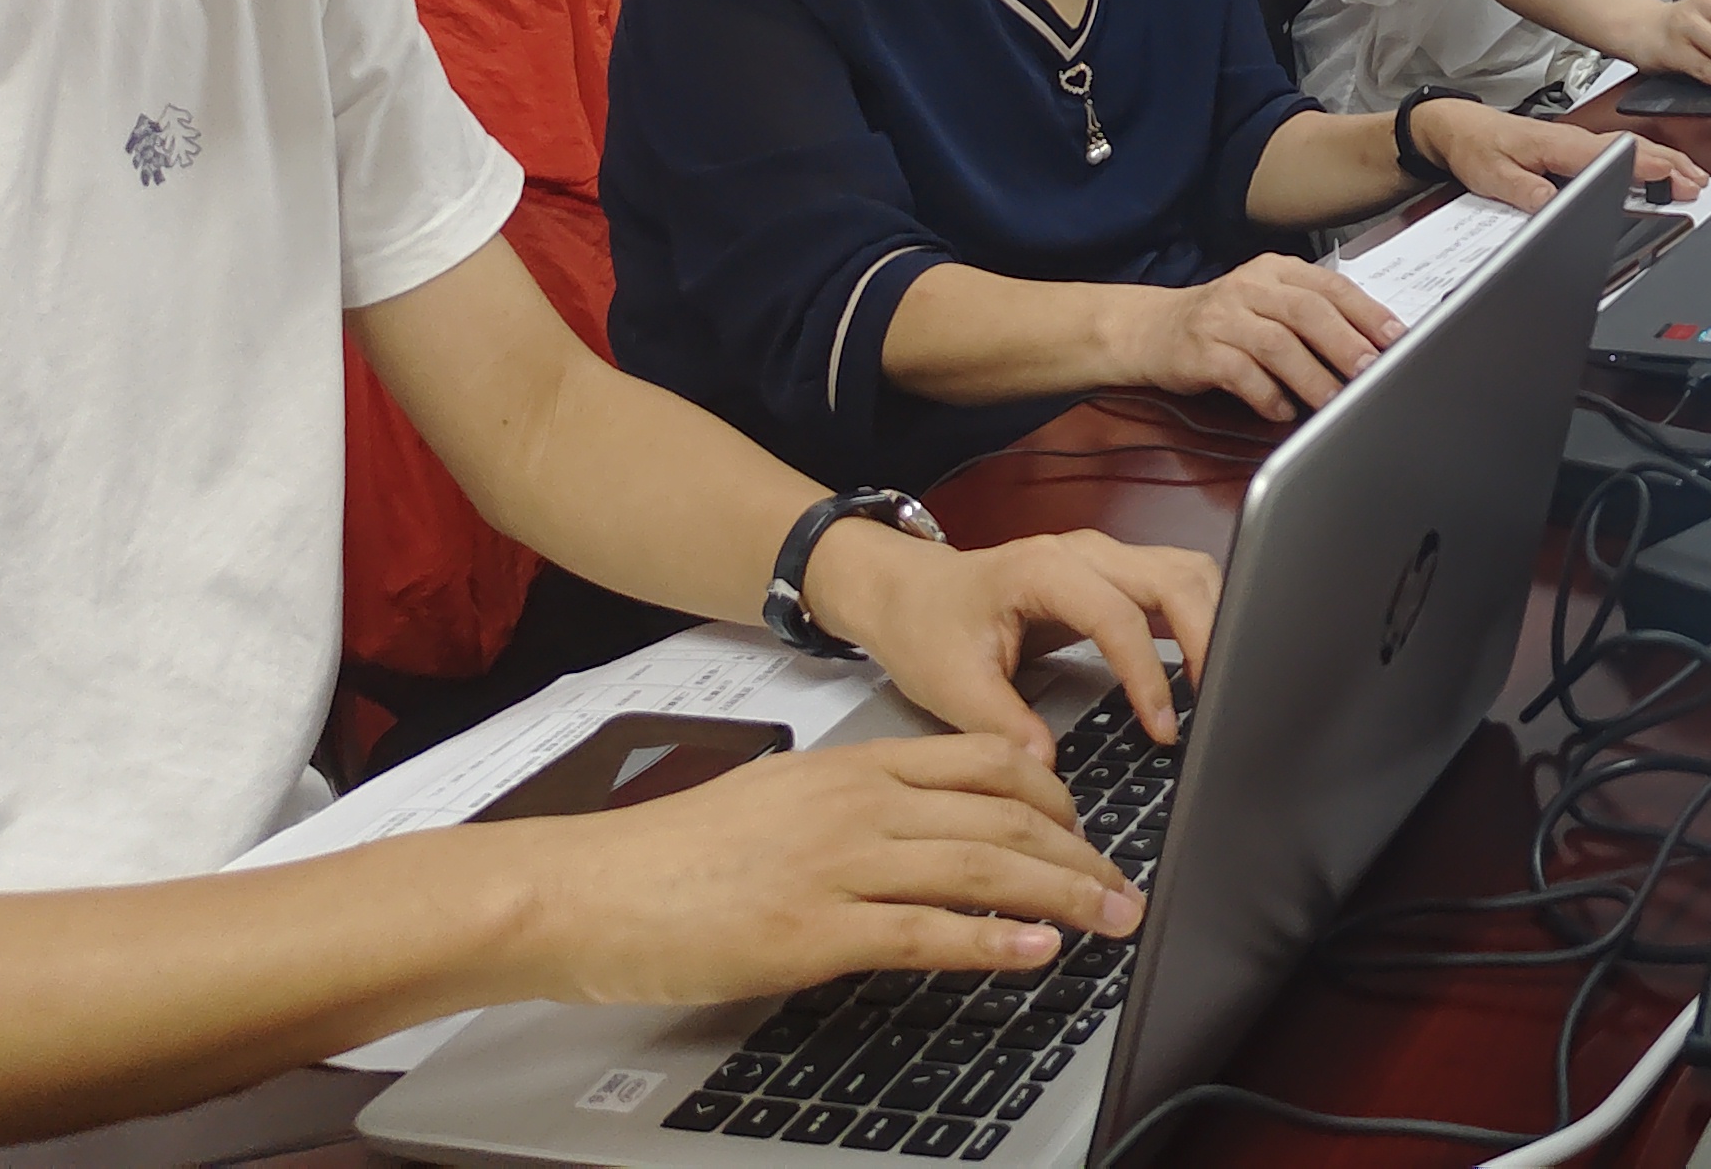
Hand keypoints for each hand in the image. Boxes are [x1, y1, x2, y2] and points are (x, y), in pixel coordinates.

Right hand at [494, 731, 1137, 1005]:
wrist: (587, 888)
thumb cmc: (672, 854)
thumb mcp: (779, 800)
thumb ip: (854, 806)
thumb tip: (917, 830)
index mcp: (854, 766)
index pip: (986, 759)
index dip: (1056, 792)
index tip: (1088, 824)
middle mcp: (859, 804)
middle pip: (1005, 813)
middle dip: (1079, 850)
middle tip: (1123, 884)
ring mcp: (839, 864)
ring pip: (982, 866)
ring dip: (1062, 894)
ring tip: (1110, 917)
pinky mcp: (814, 931)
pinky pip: (926, 930)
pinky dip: (992, 941)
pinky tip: (1036, 951)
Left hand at [806, 517, 1224, 752]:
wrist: (904, 591)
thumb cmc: (924, 629)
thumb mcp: (951, 685)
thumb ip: (1004, 726)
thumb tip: (1051, 771)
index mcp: (1043, 570)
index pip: (1120, 616)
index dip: (1149, 675)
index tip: (1163, 730)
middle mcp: (1083, 551)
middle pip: (1175, 575)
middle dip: (1209, 636)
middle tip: (1221, 703)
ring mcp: (1103, 556)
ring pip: (1186, 569)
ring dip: (1214, 619)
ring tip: (1221, 686)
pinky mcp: (1112, 572)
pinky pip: (1174, 581)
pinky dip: (1200, 615)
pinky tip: (1204, 662)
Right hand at [1102, 250, 1415, 429]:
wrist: (1148, 330)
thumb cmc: (1221, 323)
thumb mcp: (1267, 305)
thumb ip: (1312, 319)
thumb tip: (1371, 350)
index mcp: (1276, 271)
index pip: (1331, 286)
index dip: (1368, 313)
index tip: (1397, 338)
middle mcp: (1251, 288)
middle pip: (1308, 311)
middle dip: (1346, 343)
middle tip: (1371, 371)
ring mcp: (1223, 318)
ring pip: (1278, 344)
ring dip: (1312, 376)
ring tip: (1335, 401)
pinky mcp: (1200, 351)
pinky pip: (1241, 374)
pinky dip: (1267, 395)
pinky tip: (1283, 411)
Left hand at [1421, 96, 1707, 207]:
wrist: (1457, 129)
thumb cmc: (1476, 146)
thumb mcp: (1493, 175)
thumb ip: (1524, 191)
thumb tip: (1553, 205)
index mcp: (1560, 144)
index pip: (1614, 155)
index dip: (1648, 167)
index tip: (1675, 179)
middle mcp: (1573, 140)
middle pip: (1633, 149)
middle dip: (1671, 164)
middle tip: (1700, 183)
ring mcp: (1575, 143)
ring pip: (1630, 149)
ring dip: (1664, 160)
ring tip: (1692, 177)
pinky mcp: (1571, 149)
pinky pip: (1617, 152)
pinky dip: (1645, 159)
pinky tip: (1656, 171)